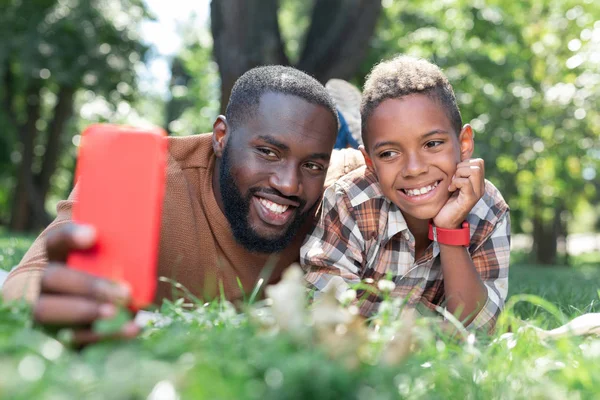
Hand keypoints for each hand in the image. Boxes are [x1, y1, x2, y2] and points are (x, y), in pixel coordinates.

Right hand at [33, 223, 139, 344]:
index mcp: (61, 257)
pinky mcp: (59, 337)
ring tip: (116, 311)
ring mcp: (47, 311)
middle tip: (124, 291)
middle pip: (52, 278)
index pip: (57, 241)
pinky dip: (104, 336)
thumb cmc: (116, 277)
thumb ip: (125, 242)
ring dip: (84, 311)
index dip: (70, 236)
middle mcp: (47, 283)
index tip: (94, 233)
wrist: (108, 313)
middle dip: (88, 285)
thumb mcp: (117, 259)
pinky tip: (132, 329)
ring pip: (47, 311)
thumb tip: (151, 207)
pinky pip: (73, 340)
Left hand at [433, 158, 484, 228]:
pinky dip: (456, 183)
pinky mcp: (470, 199)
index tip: (455, 174)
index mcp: (477, 182)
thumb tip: (456, 158)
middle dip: (462, 167)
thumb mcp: (452, 183)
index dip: (465, 163)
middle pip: (479, 163)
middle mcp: (480, 187)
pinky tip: (450, 189)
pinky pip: (466, 182)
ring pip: (474, 171)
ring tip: (452, 184)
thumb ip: (457, 173)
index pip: (478, 161)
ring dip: (459, 174)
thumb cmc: (446, 202)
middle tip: (453, 178)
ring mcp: (477, 193)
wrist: (444, 222)